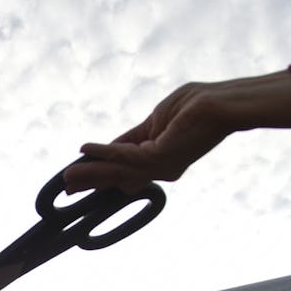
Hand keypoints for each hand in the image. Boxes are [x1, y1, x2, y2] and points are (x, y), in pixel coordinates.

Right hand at [64, 71, 290, 192]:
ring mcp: (163, 166)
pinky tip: (85, 151)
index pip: (125, 168)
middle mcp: (162, 168)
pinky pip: (125, 156)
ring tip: (69, 178)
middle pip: (119, 177)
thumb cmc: (197, 104)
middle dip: (92, 181)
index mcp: (162, 160)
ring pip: (118, 171)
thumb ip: (134, 136)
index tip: (77, 175)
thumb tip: (110, 148)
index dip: (101, 171)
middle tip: (67, 187)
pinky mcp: (162, 157)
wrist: (223, 103)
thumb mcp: (158, 119)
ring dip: (92, 173)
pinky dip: (104, 153)